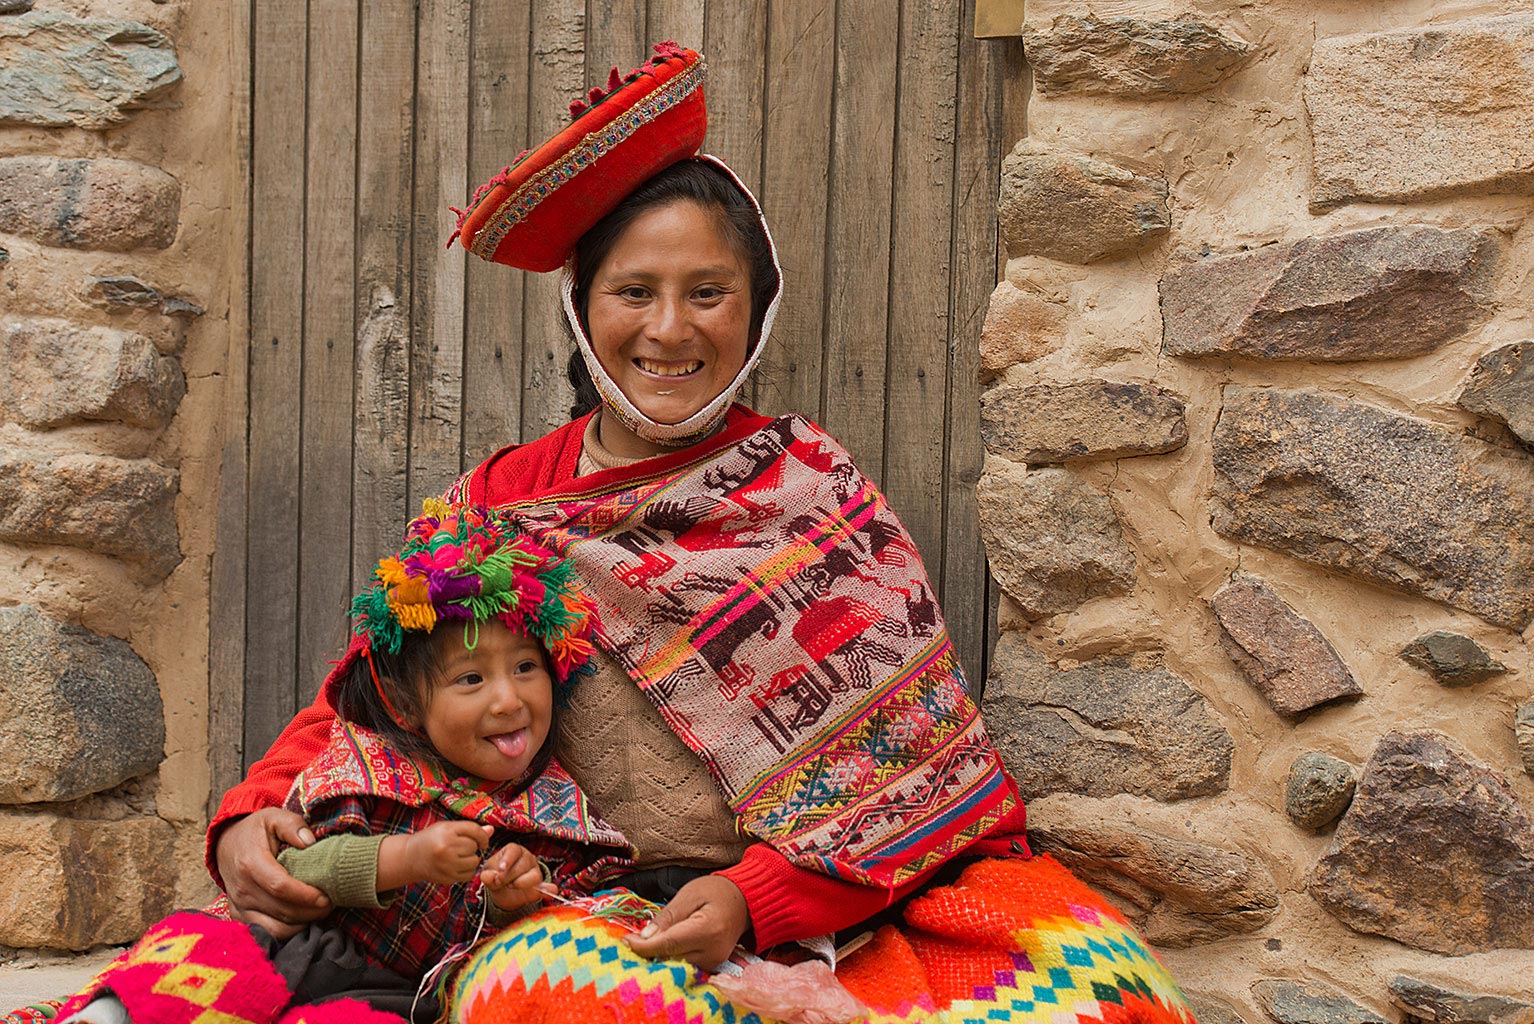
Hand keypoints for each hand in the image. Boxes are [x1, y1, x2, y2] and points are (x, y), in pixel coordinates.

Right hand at [215, 809, 328, 939]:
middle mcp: (242, 889)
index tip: (326, 896)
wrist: (226, 844)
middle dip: (310, 912)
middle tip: (331, 903)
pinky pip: (266, 932)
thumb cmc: (255, 831)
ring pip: (275, 927)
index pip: (280, 887)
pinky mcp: (239, 916)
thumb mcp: (274, 817)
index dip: (306, 895)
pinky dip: (288, 930)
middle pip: (281, 911)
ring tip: (320, 912)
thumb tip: (309, 841)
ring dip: (301, 923)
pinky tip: (303, 918)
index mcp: (250, 864)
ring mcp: (239, 906)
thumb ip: (293, 825)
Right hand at [404, 822, 492, 884]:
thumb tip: (491, 830)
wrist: (410, 858)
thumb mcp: (446, 828)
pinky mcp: (447, 878)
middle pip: (474, 846)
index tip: (483, 840)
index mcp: (446, 831)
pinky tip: (457, 866)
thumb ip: (468, 829)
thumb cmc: (430, 839)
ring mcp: (446, 865)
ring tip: (459, 856)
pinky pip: (469, 875)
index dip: (483, 835)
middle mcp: (446, 848)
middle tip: (460, 847)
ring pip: (474, 861)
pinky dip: (467, 871)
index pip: (474, 830)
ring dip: (471, 859)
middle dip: (471, 847)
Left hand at [479, 843, 553, 913]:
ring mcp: (535, 870)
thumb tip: (488, 877)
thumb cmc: (495, 876)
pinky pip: (546, 887)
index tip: (500, 869)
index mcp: (513, 850)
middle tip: (499, 883)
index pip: (513, 850)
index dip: (507, 860)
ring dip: (520, 884)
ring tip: (511, 886)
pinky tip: (550, 893)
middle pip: (522, 865)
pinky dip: (548, 890)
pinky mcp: (540, 885)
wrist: (502, 891)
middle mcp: (527, 857)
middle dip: (508, 877)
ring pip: (533, 876)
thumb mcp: (488, 874)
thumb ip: (487, 875)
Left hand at [624, 875, 748, 969]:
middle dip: (647, 952)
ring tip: (642, 944)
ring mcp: (713, 963)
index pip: (668, 945)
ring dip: (657, 957)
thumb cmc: (717, 892)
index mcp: (707, 930)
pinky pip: (684, 966)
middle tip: (629, 941)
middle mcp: (712, 952)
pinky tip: (658, 949)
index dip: (643, 946)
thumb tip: (644, 937)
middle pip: (670, 959)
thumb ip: (667, 916)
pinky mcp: (711, 967)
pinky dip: (669, 959)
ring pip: (675, 966)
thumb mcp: (690, 894)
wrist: (745, 901)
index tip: (625, 941)